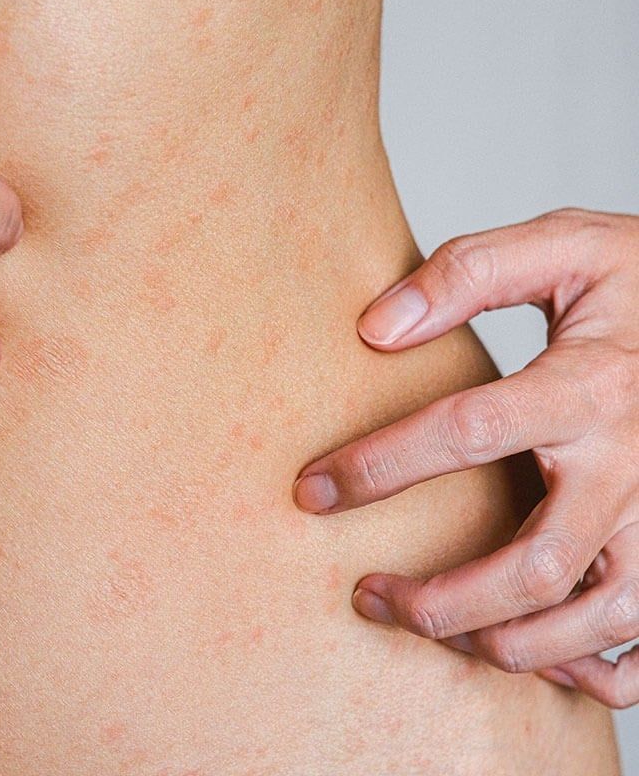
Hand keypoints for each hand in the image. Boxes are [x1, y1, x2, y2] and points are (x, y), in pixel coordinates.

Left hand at [294, 208, 638, 707]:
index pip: (468, 434)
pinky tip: (524, 653)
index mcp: (590, 386)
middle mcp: (632, 467)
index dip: (379, 466)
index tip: (311, 490)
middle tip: (367, 596)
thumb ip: (469, 272)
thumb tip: (374, 328)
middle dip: (438, 598)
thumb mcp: (564, 248)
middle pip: (533, 566)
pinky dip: (589, 670)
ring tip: (429, 627)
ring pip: (591, 621)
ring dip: (502, 643)